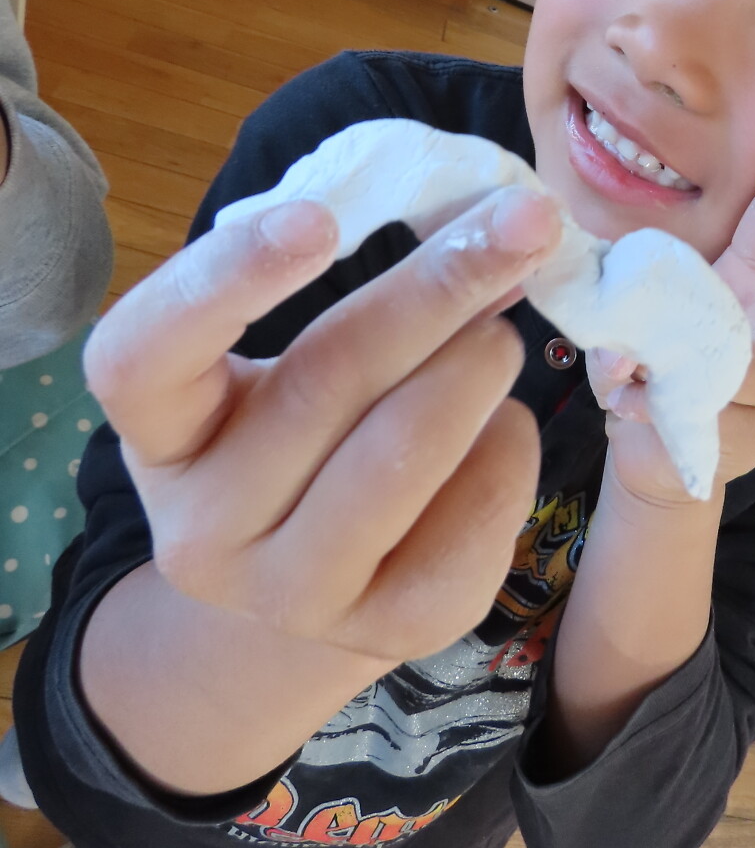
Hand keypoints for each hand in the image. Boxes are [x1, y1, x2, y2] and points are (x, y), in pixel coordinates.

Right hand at [84, 185, 561, 665]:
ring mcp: (290, 594)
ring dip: (473, 371)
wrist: (321, 580)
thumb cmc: (307, 432)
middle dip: (434, 292)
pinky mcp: (387, 630)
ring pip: (397, 461)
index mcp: (163, 432)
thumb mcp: (293, 364)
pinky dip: (506, 452)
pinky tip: (506, 423)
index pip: (143, 356)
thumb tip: (482, 224)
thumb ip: (354, 302)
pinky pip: (469, 524)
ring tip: (505, 331)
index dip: (224, 279)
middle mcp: (203, 526)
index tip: (318, 216)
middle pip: (318, 387)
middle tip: (517, 227)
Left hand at [588, 107, 754, 506]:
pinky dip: (672, 418)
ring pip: (740, 373)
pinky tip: (664, 420)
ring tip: (645, 387)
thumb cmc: (646, 364)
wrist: (654, 448)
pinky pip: (721, 419)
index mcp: (741, 278)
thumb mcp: (620, 328)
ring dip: (671, 380)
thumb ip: (622, 327)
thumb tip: (628, 358)